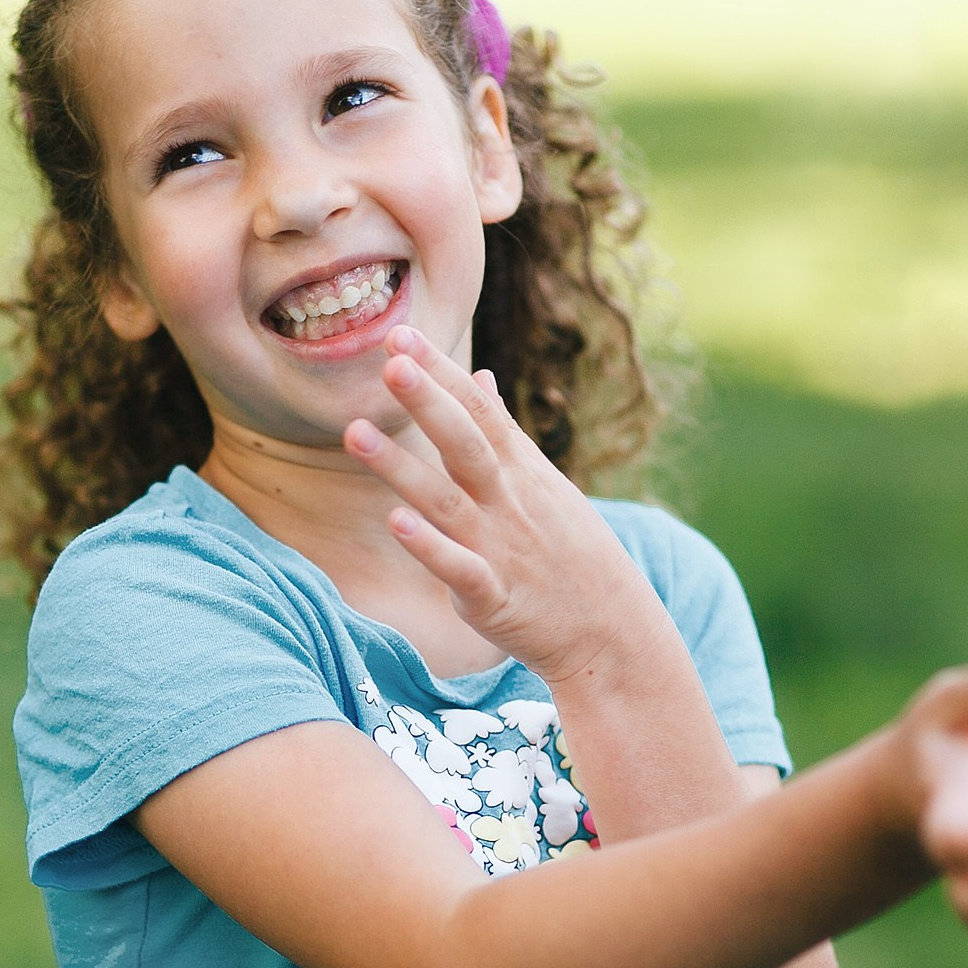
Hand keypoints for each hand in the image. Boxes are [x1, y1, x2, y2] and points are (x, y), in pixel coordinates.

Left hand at [343, 326, 673, 685]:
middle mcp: (508, 502)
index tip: (400, 335)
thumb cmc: (571, 553)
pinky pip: (457, 568)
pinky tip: (396, 523)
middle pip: (464, 443)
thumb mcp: (546, 484)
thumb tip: (480, 380)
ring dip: (400, 467)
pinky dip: (429, 547)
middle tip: (391, 361)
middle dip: (427, 402)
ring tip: (355, 432)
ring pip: (445, 500)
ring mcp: (500, 548)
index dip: (439, 374)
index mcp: (520, 472)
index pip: (477, 412)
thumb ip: (505, 433)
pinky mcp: (492, 597)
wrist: (612, 631)